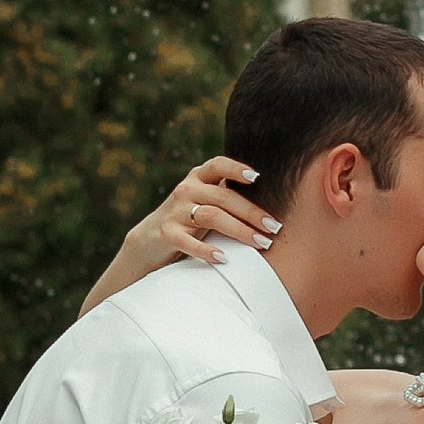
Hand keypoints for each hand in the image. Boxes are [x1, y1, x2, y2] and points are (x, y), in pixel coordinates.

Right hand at [143, 156, 278, 268]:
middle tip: (274, 228)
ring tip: (260, 243)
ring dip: (239, 231)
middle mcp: (186, 190)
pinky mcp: (166, 234)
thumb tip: (272, 195)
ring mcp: (175, 212)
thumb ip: (227, 194)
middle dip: (252, 213)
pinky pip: (188, 241)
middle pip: (223, 197)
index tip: (257, 178)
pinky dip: (206, 251)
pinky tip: (224, 258)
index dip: (236, 168)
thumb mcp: (204, 200)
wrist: (148, 240)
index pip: (217, 165)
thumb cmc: (188, 219)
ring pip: (211, 217)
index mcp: (197, 178)